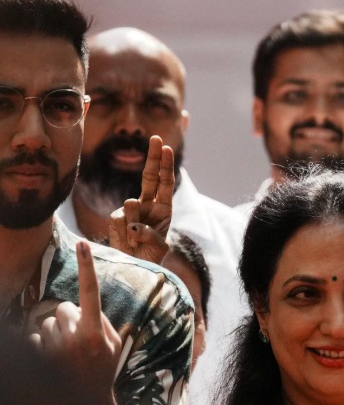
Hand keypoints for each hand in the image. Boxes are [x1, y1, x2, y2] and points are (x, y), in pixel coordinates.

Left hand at [30, 240, 123, 399]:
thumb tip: (81, 307)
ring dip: (54, 333)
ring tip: (66, 353)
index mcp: (96, 331)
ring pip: (46, 322)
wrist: (85, 403)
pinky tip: (52, 359)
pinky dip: (40, 345)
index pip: (90, 292)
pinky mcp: (39, 355)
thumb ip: (100, 322)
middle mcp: (74, 336)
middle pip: (63, 308)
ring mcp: (55, 346)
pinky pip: (33, 336)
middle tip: (78, 339)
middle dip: (69, 318)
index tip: (82, 244)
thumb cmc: (102, 370)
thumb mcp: (112, 346)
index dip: (86, 267)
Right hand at [106, 135, 173, 263]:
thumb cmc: (150, 254)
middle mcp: (147, 205)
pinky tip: (128, 242)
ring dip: (135, 225)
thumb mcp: (159, 246)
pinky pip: (118, 220)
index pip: (165, 183)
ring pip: (130, 206)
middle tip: (156, 139)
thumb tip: (134, 222)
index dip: (165, 166)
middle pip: (149, 177)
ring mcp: (129, 210)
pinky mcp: (116, 218)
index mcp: (163, 209)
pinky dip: (125, 234)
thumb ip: (150, 234)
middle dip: (153, 157)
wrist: (133, 266)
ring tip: (137, 241)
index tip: (167, 148)